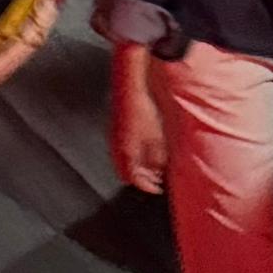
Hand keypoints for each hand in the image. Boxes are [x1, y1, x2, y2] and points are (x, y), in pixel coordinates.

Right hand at [108, 45, 166, 193]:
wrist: (130, 85)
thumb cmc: (142, 107)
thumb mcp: (156, 137)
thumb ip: (156, 157)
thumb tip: (158, 170)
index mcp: (125, 150)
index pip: (133, 178)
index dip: (146, 186)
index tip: (157, 187)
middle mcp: (116, 145)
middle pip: (126, 171)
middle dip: (141, 178)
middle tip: (155, 179)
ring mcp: (114, 136)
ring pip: (123, 160)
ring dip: (137, 166)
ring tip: (152, 167)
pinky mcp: (116, 127)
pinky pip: (122, 148)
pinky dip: (133, 154)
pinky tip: (144, 149)